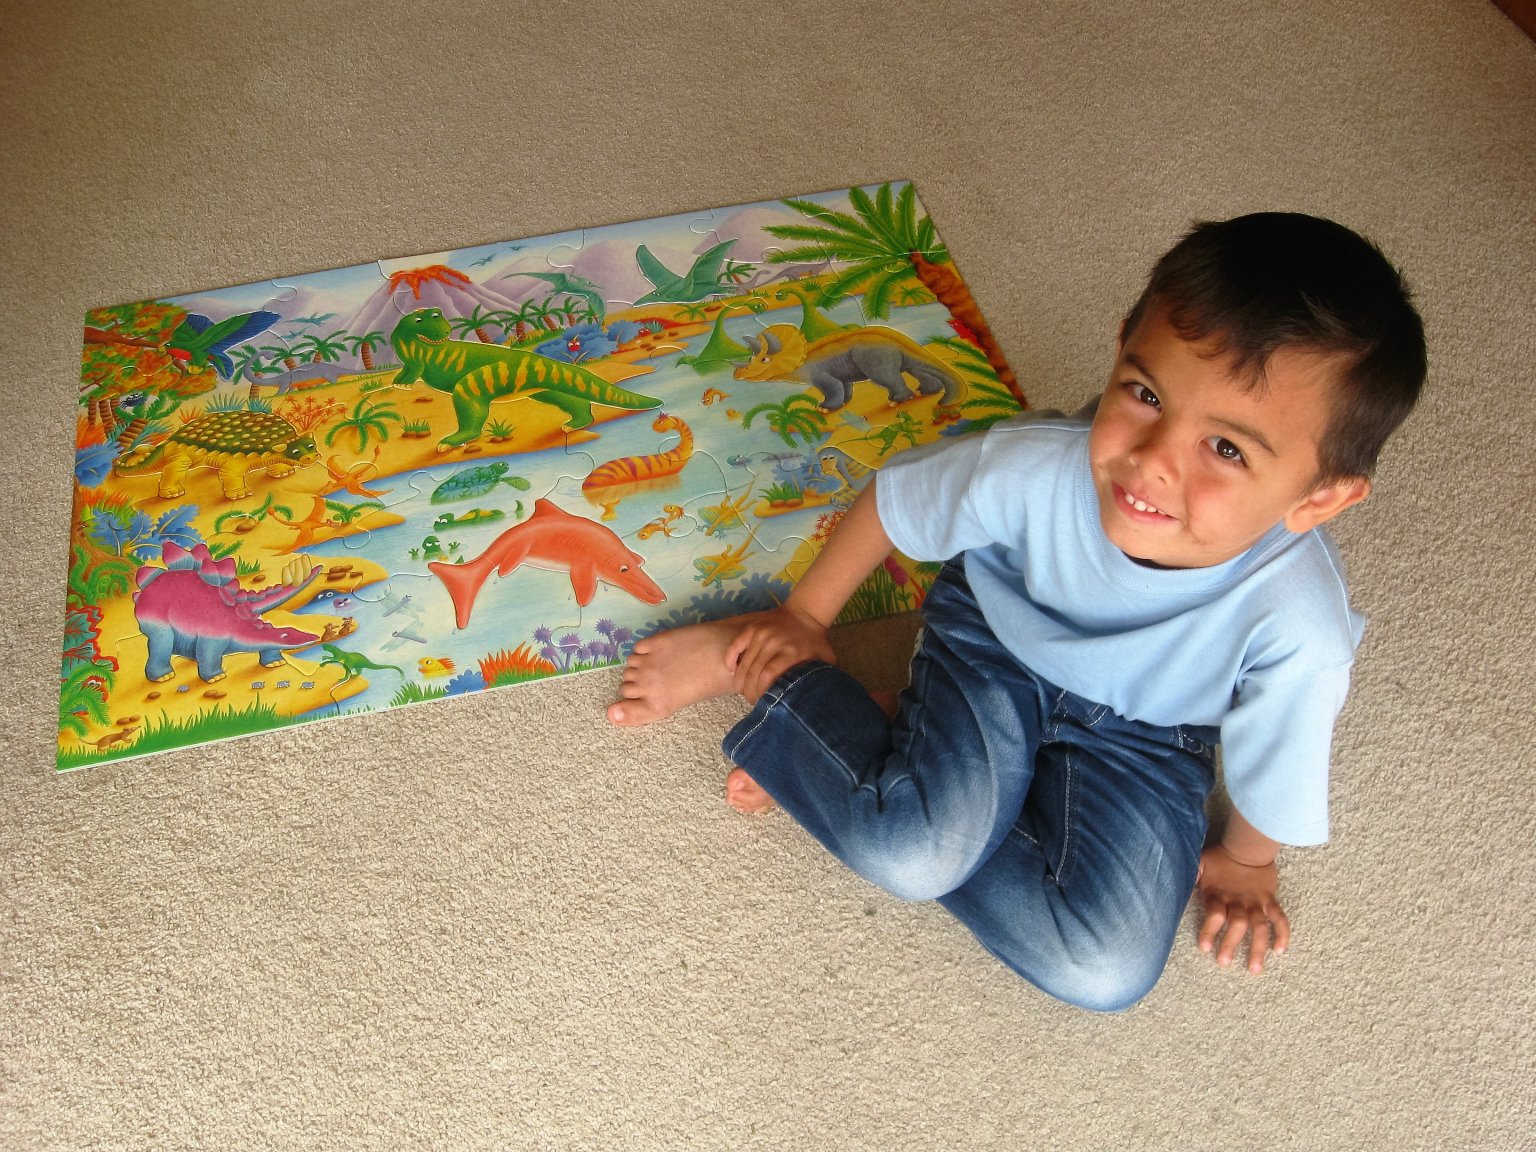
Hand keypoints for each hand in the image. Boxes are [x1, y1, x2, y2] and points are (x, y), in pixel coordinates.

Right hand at [725, 605, 835, 702]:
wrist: (806, 614)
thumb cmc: (816, 643)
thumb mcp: (825, 660)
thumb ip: (820, 679)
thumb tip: (815, 701)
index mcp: (791, 652)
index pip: (768, 676)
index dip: (761, 692)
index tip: (762, 703)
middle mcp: (773, 642)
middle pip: (754, 672)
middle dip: (749, 691)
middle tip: (751, 700)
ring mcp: (760, 634)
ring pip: (744, 663)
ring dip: (740, 681)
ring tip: (742, 691)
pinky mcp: (751, 628)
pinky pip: (734, 646)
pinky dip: (730, 660)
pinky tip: (733, 672)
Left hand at [1196, 843, 1290, 973]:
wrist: (1247, 846)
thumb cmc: (1219, 858)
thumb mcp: (1199, 863)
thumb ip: (1189, 876)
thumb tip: (1172, 885)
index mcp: (1218, 894)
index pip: (1215, 915)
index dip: (1210, 931)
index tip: (1205, 948)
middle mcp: (1238, 901)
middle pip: (1237, 924)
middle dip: (1231, 944)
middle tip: (1224, 963)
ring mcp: (1256, 902)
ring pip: (1259, 927)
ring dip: (1258, 949)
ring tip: (1254, 969)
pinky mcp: (1270, 901)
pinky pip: (1280, 918)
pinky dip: (1283, 934)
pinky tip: (1280, 951)